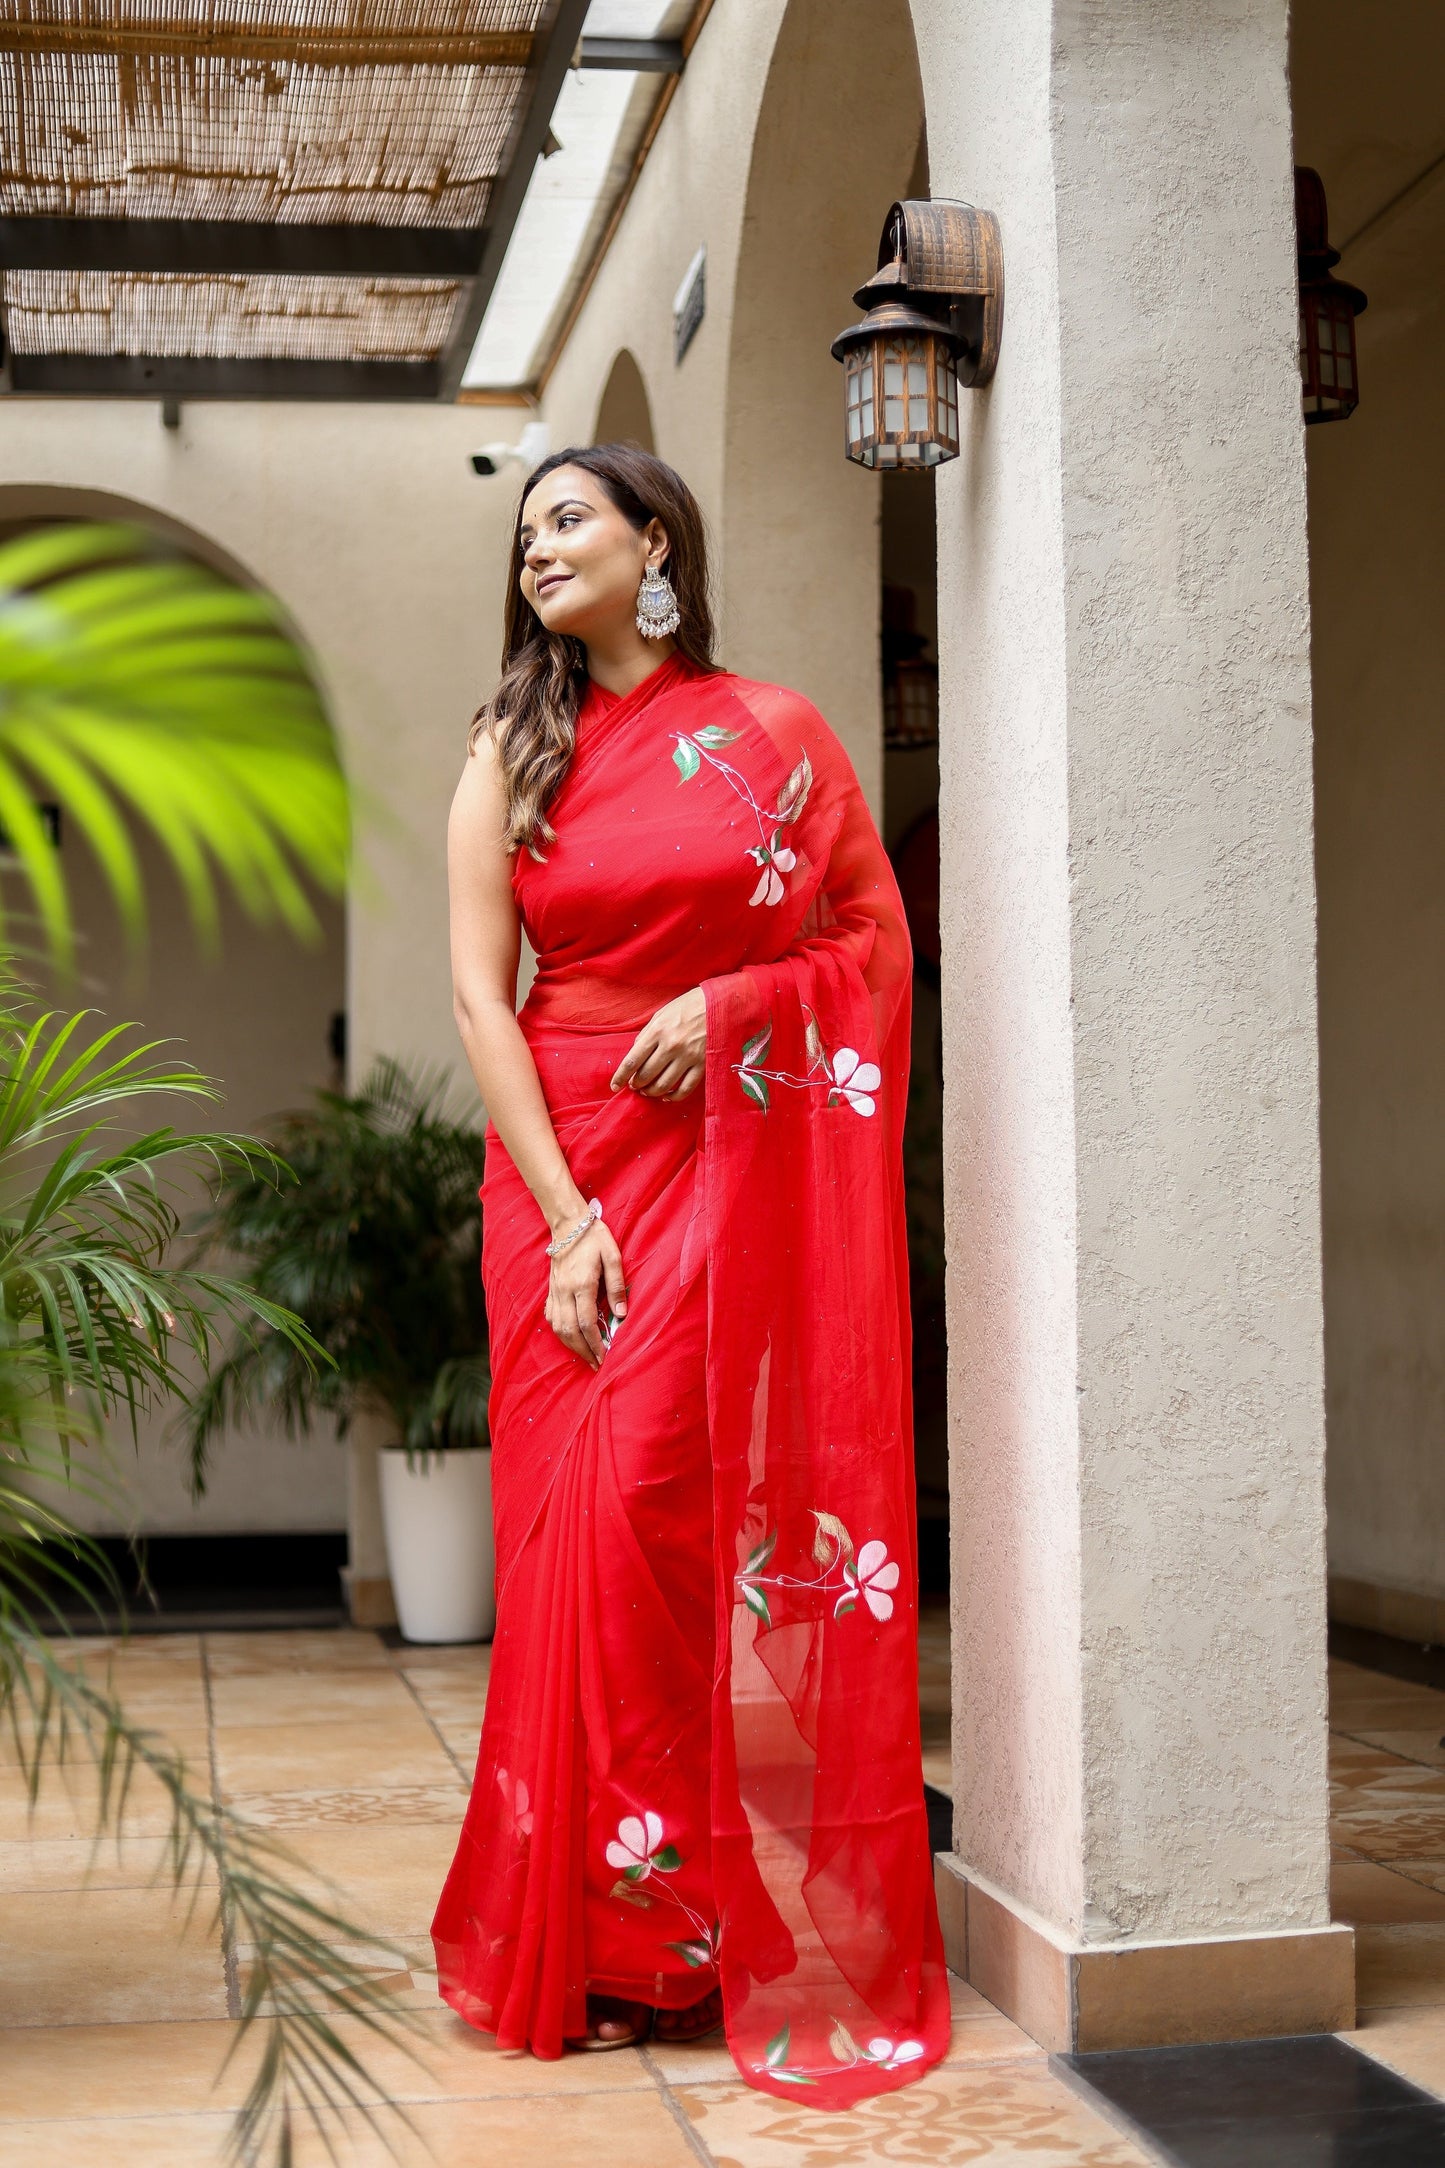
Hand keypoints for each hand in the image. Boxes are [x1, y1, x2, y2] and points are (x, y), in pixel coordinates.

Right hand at [546, 1217, 626, 1370]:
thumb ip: (617, 1284)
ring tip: (585, 1356)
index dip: (596, 1342)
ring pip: (558, 1327)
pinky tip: (570, 1338)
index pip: (586, 1322)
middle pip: (570, 1330)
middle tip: (596, 1364)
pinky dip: (560, 1332)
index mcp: (581, 1284)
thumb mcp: (612, 1256)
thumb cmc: (594, 1238)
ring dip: (571, 1345)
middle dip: (583, 1351)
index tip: (605, 1356)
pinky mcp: (551, 1290)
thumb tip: (621, 1313)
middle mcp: (564, 1291)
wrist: (568, 1224)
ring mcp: (555, 1291)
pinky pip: (551, 1317)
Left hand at [611, 987, 706, 1099]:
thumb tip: (636, 1054)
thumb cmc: (689, 1006)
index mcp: (657, 1031)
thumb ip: (647, 1034)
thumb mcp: (662, 1014)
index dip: (620, 1077)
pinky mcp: (702, 1065)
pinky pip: (685, 1089)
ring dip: (651, 1092)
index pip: (632, 1060)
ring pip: (663, 1085)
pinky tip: (667, 1096)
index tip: (614, 1086)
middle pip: (645, 1075)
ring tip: (648, 1091)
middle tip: (634, 1085)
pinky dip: (673, 1097)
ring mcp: (688, 1057)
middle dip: (636, 1084)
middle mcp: (671, 1046)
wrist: (721, 1004)